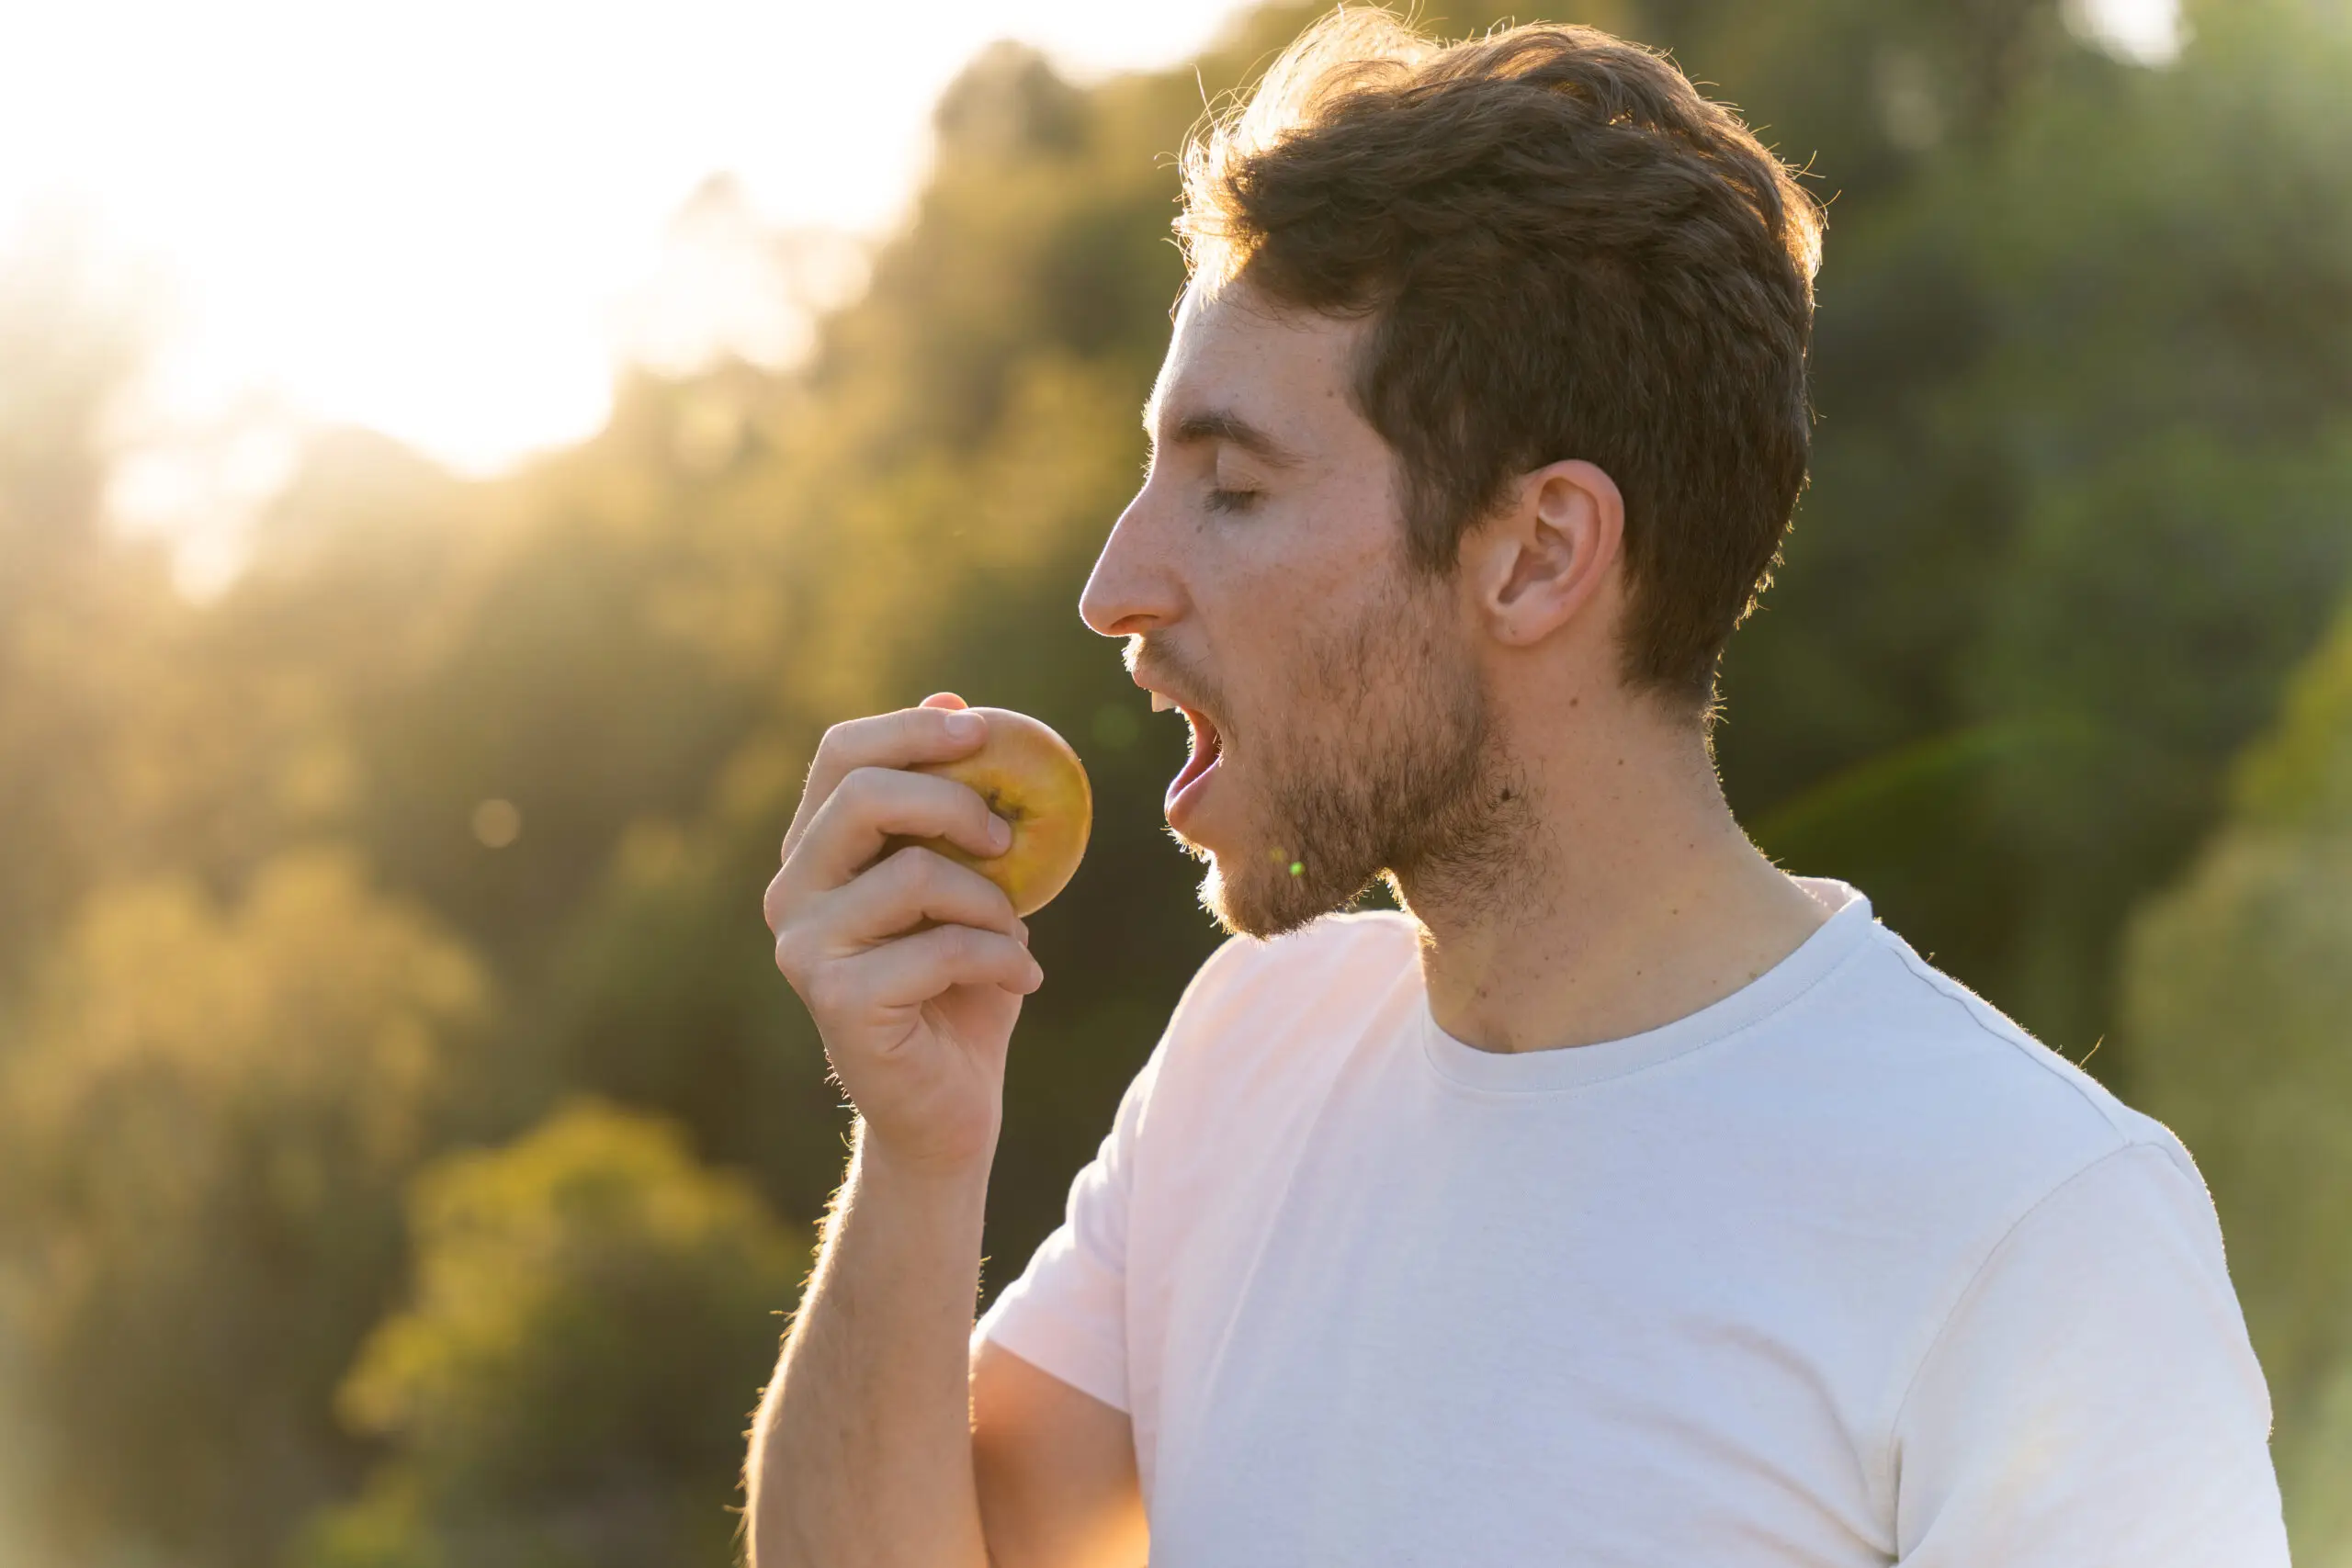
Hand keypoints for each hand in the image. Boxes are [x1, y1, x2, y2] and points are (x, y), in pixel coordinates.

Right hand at [764, 694, 1041, 1178]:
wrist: (948, 1106)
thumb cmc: (960, 987)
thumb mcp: (969, 882)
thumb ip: (953, 803)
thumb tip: (953, 696)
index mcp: (814, 851)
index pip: (839, 753)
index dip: (911, 729)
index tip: (984, 730)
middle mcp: (791, 893)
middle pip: (860, 795)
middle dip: (953, 801)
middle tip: (1010, 839)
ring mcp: (804, 948)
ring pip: (913, 873)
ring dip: (991, 901)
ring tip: (1014, 934)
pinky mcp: (836, 1000)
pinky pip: (942, 946)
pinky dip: (1003, 956)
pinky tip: (1023, 979)